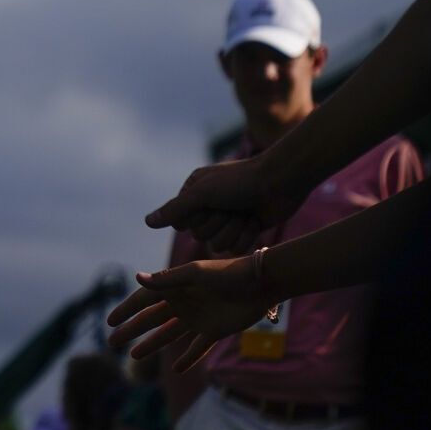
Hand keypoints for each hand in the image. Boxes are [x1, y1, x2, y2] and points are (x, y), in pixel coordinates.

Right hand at [105, 256, 266, 370]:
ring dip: (151, 345)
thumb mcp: (197, 273)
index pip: (144, 300)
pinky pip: (197, 348)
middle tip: (112, 342)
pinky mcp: (214, 331)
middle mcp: (184, 304)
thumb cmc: (230, 273)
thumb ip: (168, 279)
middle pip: (151, 320)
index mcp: (176, 288)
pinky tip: (176, 369)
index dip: (126, 310)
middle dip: (131, 330)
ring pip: (169, 335)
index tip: (110, 321)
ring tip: (134, 356)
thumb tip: (137, 277)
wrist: (263, 283)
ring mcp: (198, 319)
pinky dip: (187, 358)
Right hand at [144, 156, 305, 257]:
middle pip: (199, 236)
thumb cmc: (242, 181)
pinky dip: (247, 235)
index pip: (180, 223)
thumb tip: (148, 222)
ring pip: (217, 246)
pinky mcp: (244, 230)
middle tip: (233, 206)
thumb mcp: (203, 193)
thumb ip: (175, 209)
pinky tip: (257, 220)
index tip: (211, 203)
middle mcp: (208, 207)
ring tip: (247, 213)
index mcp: (194, 193)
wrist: (283, 180)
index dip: (196, 219)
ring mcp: (227, 220)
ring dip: (234, 229)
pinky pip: (235, 249)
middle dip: (218, 223)